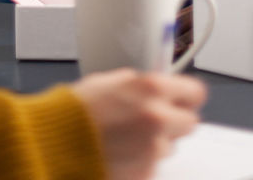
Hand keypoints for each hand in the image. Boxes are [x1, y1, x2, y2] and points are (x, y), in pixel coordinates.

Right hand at [72, 70, 204, 179]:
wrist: (57, 144)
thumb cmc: (76, 111)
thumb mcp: (110, 82)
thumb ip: (139, 84)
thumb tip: (154, 87)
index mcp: (151, 89)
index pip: (195, 92)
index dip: (188, 96)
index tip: (184, 98)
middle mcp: (158, 118)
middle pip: (190, 122)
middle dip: (176, 120)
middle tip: (158, 119)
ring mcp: (153, 149)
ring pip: (171, 145)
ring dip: (158, 141)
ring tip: (130, 137)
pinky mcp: (145, 173)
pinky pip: (154, 164)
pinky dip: (143, 159)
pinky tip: (123, 151)